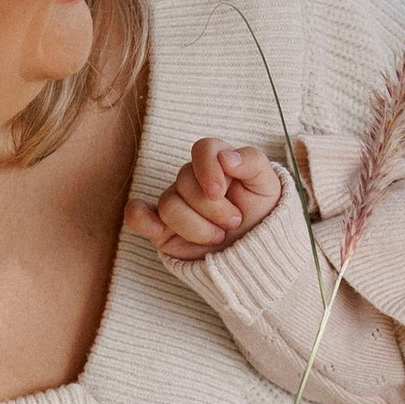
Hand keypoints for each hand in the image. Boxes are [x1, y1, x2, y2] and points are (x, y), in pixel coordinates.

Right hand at [124, 138, 283, 261]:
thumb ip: (252, 162)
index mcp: (218, 163)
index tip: (221, 191)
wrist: (256, 255)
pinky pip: (136, 215)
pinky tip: (159, 230)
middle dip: (212, 207)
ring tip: (219, 237)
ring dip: (197, 227)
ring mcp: (175, 203)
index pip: (203, 148)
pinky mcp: (161, 228)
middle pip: (185, 181)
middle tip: (234, 222)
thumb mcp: (268, 186)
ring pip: (169, 206)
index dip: (208, 168)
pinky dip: (141, 219)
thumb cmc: (261, 216)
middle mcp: (192, 181)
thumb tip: (225, 156)